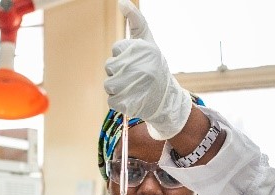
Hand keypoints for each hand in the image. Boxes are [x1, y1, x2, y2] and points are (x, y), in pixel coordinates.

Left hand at [104, 0, 191, 139]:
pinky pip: (111, 101)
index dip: (122, 56)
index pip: (116, 49)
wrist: (166, 99)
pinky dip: (118, 101)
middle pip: (110, 66)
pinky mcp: (130, 105)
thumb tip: (121, 1)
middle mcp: (142, 67)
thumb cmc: (154, 66)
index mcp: (146, 50)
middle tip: (133, 76)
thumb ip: (135, 20)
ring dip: (116, 87)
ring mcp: (136, 87)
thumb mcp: (148, 41)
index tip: (136, 61)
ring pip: (108, 84)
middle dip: (117, 72)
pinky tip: (131, 99)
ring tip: (131, 88)